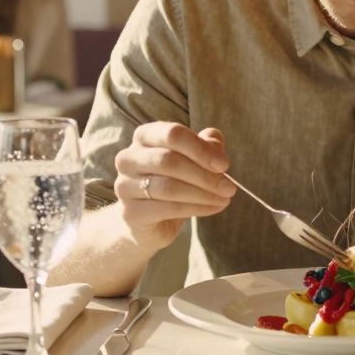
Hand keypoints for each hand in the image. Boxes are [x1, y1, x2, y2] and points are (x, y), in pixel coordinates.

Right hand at [112, 122, 235, 250]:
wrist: (150, 220)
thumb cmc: (174, 180)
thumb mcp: (194, 158)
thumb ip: (206, 145)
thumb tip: (216, 144)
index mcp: (145, 136)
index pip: (173, 134)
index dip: (201, 149)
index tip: (224, 165)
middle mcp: (128, 158)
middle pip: (170, 160)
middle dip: (205, 175)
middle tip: (229, 187)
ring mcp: (125, 186)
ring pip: (169, 186)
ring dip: (203, 194)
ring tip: (224, 199)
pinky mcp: (131, 212)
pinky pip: (168, 208)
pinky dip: (196, 208)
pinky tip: (212, 208)